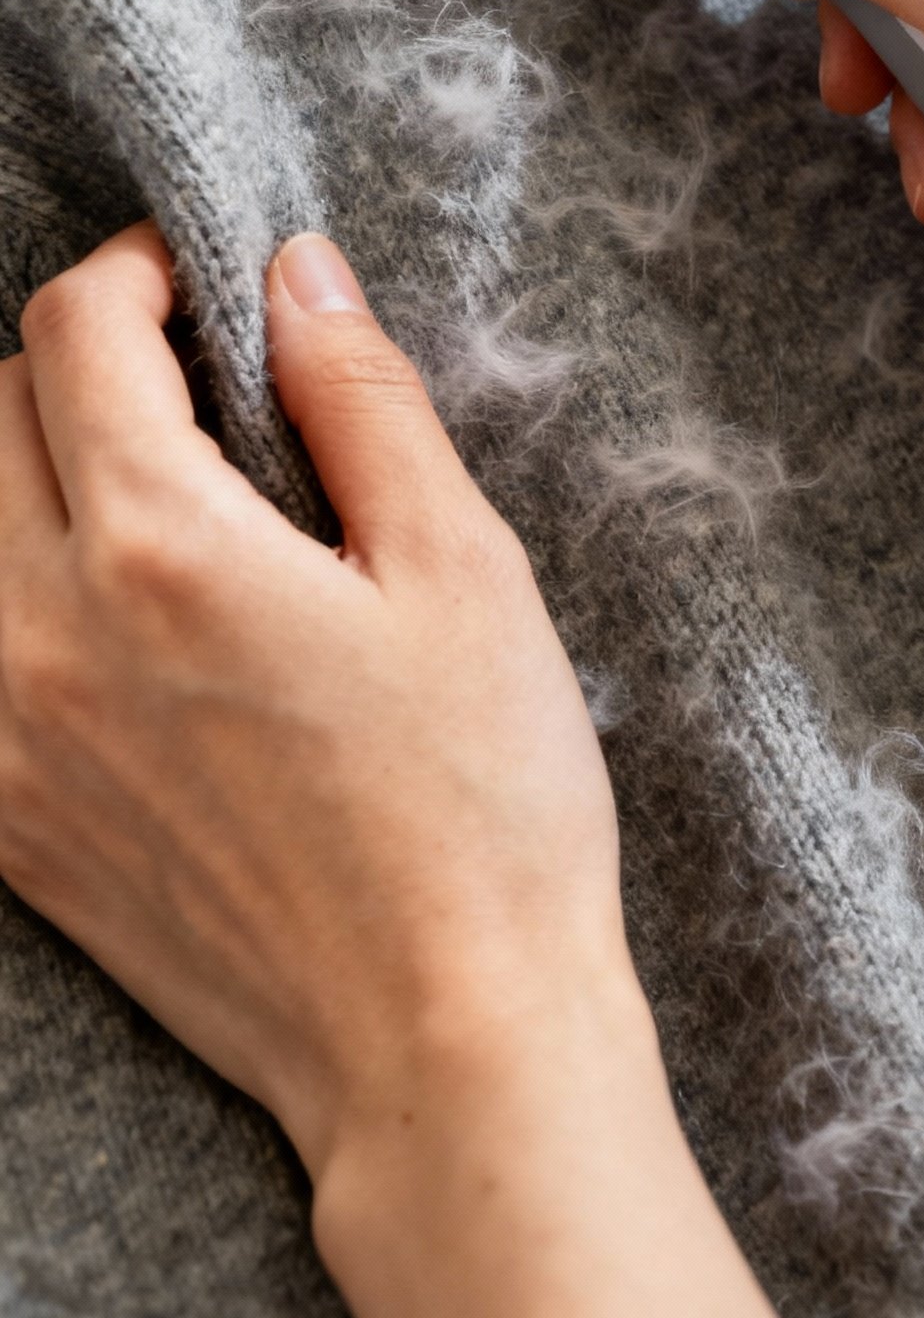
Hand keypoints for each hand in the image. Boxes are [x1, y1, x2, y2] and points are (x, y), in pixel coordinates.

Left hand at [0, 225, 807, 1317]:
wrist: (440, 1048)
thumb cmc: (482, 809)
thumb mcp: (463, 570)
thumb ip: (362, 400)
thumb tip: (296, 272)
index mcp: (164, 549)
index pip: (76, 329)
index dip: (142, 269)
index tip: (207, 282)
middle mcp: (44, 634)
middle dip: (81, 361)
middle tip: (197, 387)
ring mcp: (6, 740)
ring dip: (33, 474)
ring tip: (158, 499)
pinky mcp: (7, 825)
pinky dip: (17, 593)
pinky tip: (123, 620)